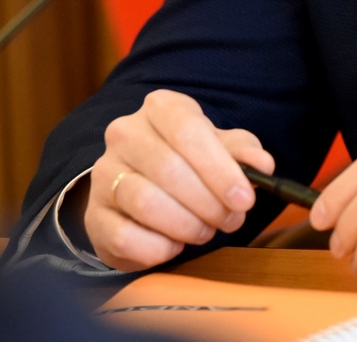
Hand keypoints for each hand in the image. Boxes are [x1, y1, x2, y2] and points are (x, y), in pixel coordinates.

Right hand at [84, 89, 273, 271]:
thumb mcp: (221, 150)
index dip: (220, 169)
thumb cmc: (190, 164)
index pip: (189, 131)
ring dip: (186, 226)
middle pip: (169, 169)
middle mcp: (125, 133)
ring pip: (145, 202)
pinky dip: (158, 248)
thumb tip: (262, 165)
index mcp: (161, 108)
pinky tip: (173, 245)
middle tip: (230, 220)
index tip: (244, 199)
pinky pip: (125, 236)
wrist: (143, 192)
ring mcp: (104, 173)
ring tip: (204, 231)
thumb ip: (243, 153)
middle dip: (208, 203)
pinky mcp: (94, 215)